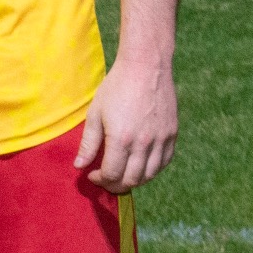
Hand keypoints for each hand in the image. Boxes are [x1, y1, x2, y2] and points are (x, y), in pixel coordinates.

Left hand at [75, 56, 177, 191]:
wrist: (145, 67)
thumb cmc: (116, 88)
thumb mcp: (95, 114)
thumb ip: (88, 143)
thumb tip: (79, 166)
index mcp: (121, 139)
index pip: (112, 174)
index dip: (100, 180)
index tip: (93, 174)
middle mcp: (144, 143)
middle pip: (131, 180)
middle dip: (115, 185)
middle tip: (106, 179)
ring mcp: (161, 139)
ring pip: (150, 175)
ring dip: (134, 180)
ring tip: (122, 174)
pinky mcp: (172, 133)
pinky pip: (165, 161)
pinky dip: (152, 170)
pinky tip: (140, 165)